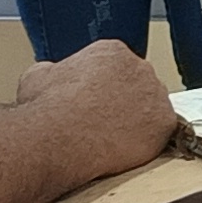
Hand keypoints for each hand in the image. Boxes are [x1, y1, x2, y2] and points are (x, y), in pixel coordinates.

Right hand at [12, 40, 181, 163]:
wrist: (55, 137)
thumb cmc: (45, 109)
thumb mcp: (37, 76)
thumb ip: (53, 70)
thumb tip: (53, 73)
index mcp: (112, 52)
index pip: (117, 68)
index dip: (104, 89)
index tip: (93, 103)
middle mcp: (140, 67)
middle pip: (138, 86)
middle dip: (124, 103)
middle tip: (104, 123)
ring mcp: (156, 95)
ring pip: (151, 109)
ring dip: (137, 123)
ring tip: (110, 140)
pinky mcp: (165, 123)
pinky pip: (161, 133)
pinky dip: (146, 142)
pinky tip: (124, 150)